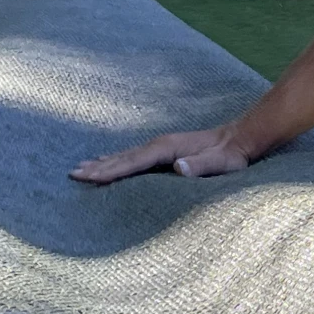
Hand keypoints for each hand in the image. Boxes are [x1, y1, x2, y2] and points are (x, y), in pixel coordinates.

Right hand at [71, 126, 251, 184]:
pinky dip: (118, 159)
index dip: (109, 170)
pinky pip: (134, 156)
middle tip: (71, 175)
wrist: (242, 136)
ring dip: (103, 162)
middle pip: (122, 157)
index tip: (86, 176)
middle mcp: (160, 144)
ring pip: (125, 155)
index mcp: (167, 149)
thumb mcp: (222, 163)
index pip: (132, 162)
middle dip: (97, 167)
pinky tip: (109, 160)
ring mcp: (162, 145)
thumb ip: (201, 166)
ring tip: (81, 168)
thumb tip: (179, 167)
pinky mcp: (166, 149)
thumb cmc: (233, 155)